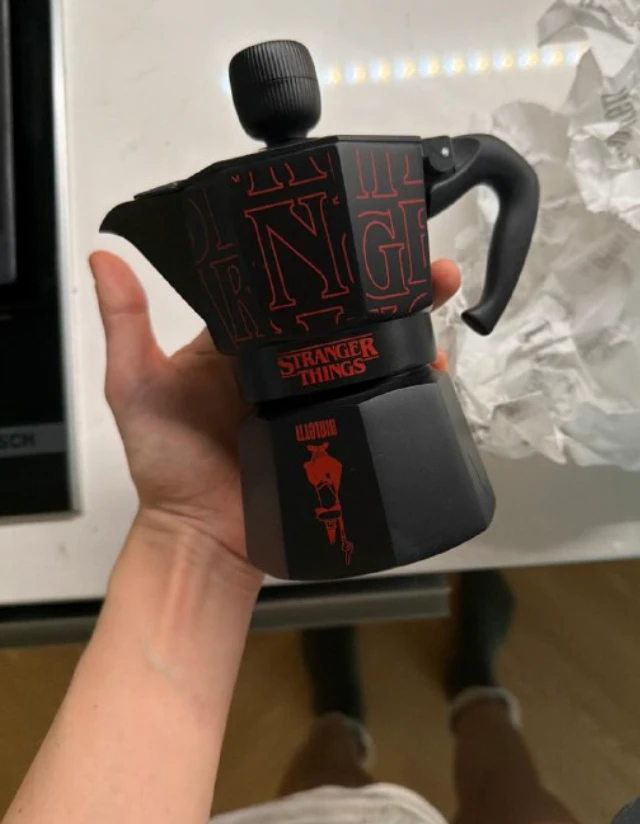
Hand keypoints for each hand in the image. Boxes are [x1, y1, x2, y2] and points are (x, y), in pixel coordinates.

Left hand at [90, 252, 459, 566]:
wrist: (202, 540)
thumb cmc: (165, 468)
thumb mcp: (136, 388)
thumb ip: (126, 326)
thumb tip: (105, 259)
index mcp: (241, 344)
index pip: (285, 289)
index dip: (318, 258)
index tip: (347, 231)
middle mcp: (282, 365)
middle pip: (339, 315)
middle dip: (382, 285)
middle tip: (416, 264)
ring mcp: (313, 399)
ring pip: (366, 352)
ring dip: (404, 325)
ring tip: (433, 296)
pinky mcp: (335, 435)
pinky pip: (374, 405)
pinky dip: (405, 385)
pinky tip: (430, 366)